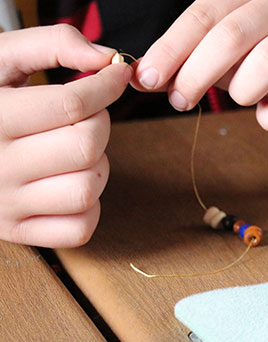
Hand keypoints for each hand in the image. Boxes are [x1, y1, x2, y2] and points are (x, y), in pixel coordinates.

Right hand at [0, 25, 131, 246]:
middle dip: (98, 123)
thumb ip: (53, 44)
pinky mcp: (18, 231)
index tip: (116, 76)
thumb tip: (107, 59)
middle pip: (85, 146)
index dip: (106, 86)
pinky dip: (89, 206)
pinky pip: (80, 228)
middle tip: (83, 116)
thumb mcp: (2, 58)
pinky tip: (69, 181)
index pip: (71, 105)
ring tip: (73, 151)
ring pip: (87, 188)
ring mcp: (5, 205)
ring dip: (96, 166)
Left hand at [134, 0, 267, 130]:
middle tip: (179, 100)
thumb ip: (191, 54)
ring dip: (240, 93)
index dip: (171, 48)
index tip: (146, 79)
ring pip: (264, 67)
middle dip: (194, 76)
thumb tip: (144, 76)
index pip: (204, 13)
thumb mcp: (230, 43)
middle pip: (230, 37)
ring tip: (242, 95)